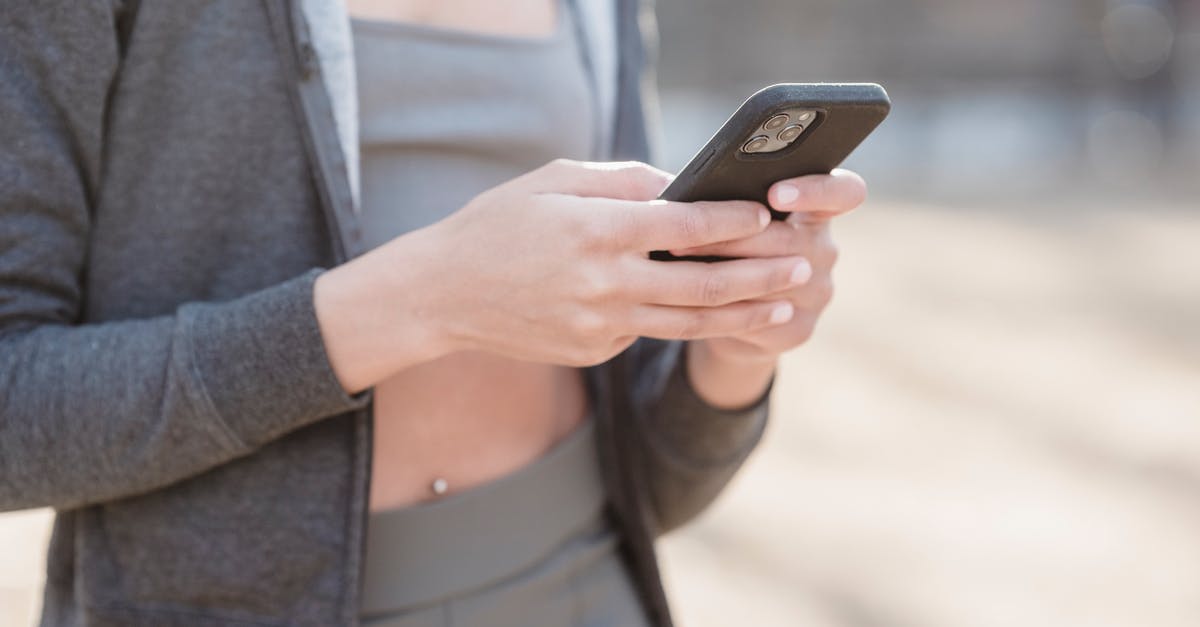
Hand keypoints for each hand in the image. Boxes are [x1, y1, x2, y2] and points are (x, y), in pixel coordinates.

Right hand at [315, 160, 809, 391]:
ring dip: (741, 314)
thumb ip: (621, 182)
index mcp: (599, 230)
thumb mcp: (552, 181)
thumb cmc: (498, 225)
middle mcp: (606, 282)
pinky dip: (680, 322)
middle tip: (802, 266)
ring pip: (687, 322)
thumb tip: (677, 185)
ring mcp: (600, 324)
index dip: (734, 219)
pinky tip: (716, 314)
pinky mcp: (592, 350)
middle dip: (760, 274)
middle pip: (703, 282)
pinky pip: (645, 332)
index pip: (687, 225)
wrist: (444, 294)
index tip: (767, 213)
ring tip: (784, 307)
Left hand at [671, 169, 867, 406]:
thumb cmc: (726, 244)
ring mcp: (817, 293)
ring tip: (677, 261)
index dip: (817, 190)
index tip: (776, 193)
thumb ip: (729, 198)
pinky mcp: (799, 330)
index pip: (845, 192)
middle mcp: (825, 250)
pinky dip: (724, 307)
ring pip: (773, 280)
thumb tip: (685, 188)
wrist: (729, 310)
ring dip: (721, 271)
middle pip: (792, 241)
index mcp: (817, 210)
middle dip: (734, 237)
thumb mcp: (733, 215)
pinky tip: (693, 298)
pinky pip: (761, 318)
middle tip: (685, 235)